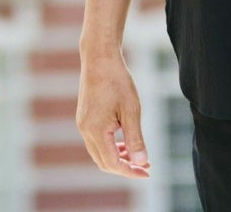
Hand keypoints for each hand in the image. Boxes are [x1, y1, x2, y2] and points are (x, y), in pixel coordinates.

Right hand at [76, 49, 151, 177]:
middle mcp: (85, 131)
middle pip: (104, 162)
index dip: (130, 171)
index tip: (148, 171)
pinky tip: (124, 140)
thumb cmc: (117, 81)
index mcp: (96, 131)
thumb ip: (135, 138)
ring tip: (137, 155)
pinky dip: (111, 145)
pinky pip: (96, 141)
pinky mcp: (84, 118)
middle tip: (145, 166)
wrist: (100, 58)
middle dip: (124, 167)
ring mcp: (83, 124)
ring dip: (117, 157)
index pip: (112, 163)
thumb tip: (141, 162)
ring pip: (99, 152)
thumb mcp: (131, 109)